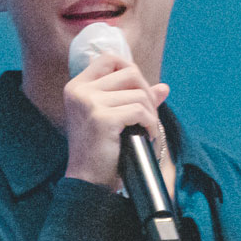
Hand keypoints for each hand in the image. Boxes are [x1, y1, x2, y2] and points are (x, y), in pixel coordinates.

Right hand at [63, 53, 168, 191]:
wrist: (88, 182)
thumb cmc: (100, 152)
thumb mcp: (113, 119)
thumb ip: (134, 99)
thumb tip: (164, 87)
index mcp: (77, 87)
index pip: (109, 59)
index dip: (131, 70)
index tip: (140, 93)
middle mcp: (80, 91)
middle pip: (130, 72)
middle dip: (147, 93)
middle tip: (149, 116)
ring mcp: (89, 103)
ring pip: (139, 93)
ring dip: (151, 113)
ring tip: (148, 130)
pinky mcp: (101, 118)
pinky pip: (140, 111)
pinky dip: (151, 124)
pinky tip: (148, 137)